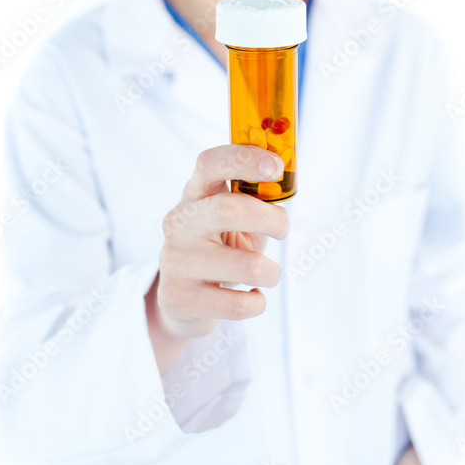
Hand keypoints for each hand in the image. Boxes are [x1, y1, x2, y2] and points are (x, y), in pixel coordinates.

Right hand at [149, 144, 287, 350]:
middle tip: (284, 229)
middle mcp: (179, 223)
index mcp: (195, 193)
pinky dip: (258, 302)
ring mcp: (176, 261)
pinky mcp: (179, 298)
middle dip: (270, 219)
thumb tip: (288, 179)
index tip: (276, 166)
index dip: (244, 159)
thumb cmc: (222, 246)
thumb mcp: (238, 217)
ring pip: (245, 266)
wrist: (183, 297)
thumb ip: (258, 197)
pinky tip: (252, 296)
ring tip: (268, 274)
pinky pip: (240, 304)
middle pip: (227, 209)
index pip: (210, 163)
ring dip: (271, 271)